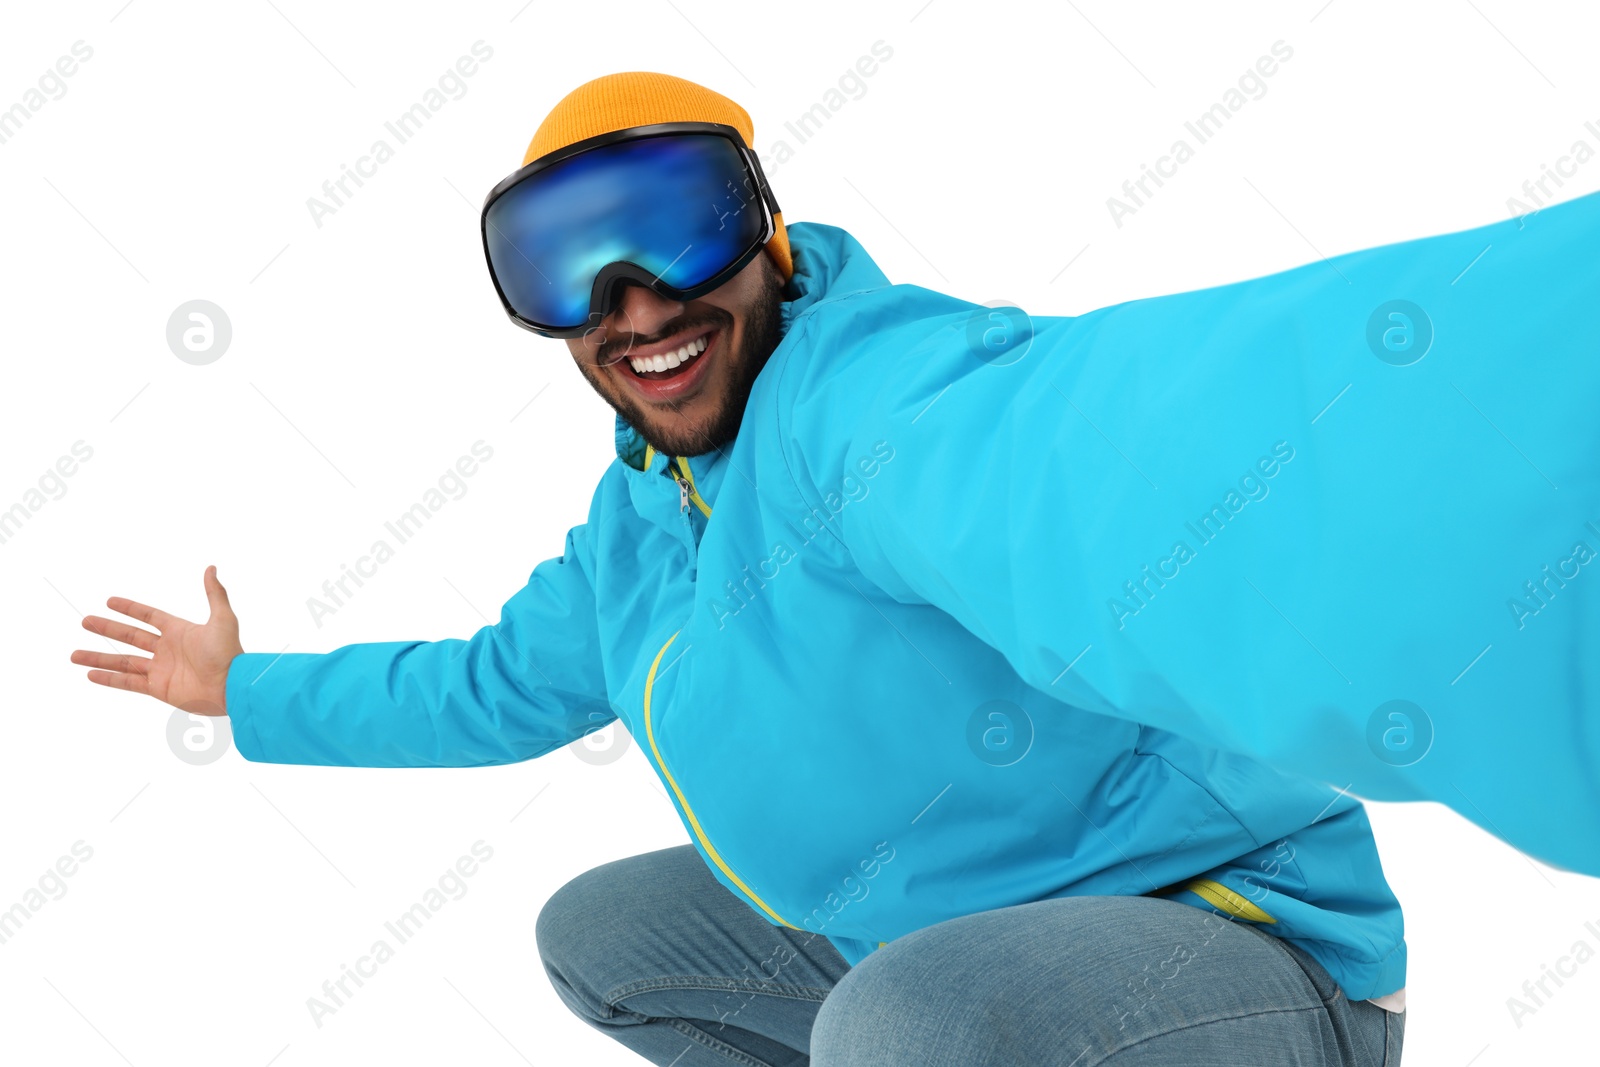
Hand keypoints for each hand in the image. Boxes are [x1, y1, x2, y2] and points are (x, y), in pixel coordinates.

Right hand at [72, 565, 244, 714]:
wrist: (231, 686)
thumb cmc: (229, 653)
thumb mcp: (223, 619)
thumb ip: (215, 594)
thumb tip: (211, 568)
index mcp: (180, 631)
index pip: (149, 616)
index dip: (130, 609)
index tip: (109, 601)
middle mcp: (167, 649)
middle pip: (130, 636)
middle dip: (107, 629)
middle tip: (84, 621)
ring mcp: (161, 669)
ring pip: (123, 661)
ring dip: (99, 657)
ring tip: (74, 655)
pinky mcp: (158, 688)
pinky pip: (128, 682)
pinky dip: (109, 679)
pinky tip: (90, 674)